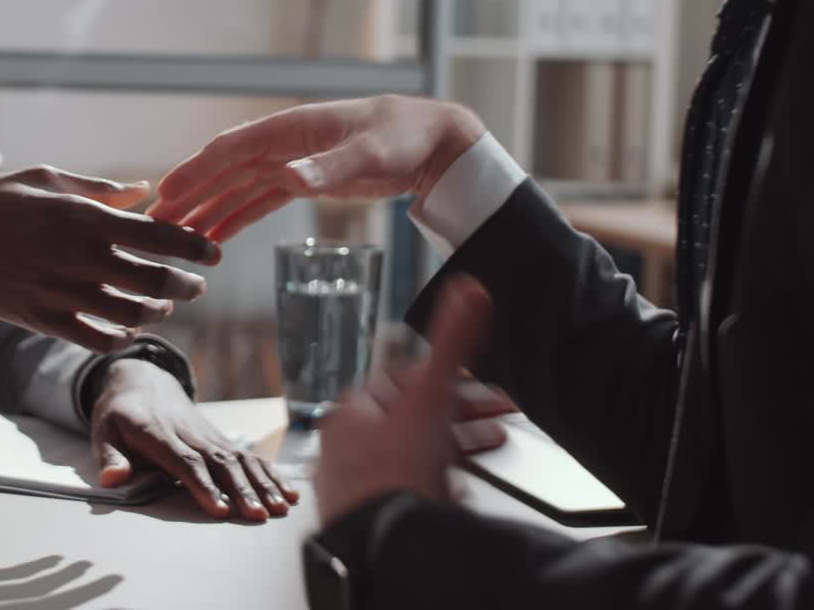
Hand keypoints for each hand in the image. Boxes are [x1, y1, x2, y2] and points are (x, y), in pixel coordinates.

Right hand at [0, 165, 220, 352]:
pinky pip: (98, 340)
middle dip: (186, 285)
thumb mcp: (45, 178)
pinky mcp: (44, 321)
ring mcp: (61, 294)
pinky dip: (122, 336)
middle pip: (154, 281)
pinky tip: (128, 326)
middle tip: (197, 285)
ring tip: (163, 303)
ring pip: (131, 315)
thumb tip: (143, 192)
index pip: (157, 236)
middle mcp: (78, 258)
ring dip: (157, 311)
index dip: (193, 247)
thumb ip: (99, 189)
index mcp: (82, 217)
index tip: (212, 253)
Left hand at [90, 359, 299, 520]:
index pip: (183, 460)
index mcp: (158, 432)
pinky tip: (288, 492)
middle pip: (219, 462)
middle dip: (241, 489)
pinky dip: (270, 473)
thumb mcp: (102, 431)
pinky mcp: (220, 439)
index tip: (219, 510)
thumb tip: (112, 479)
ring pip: (239, 459)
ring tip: (279, 508)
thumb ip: (108, 456)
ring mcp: (208, 435)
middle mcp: (189, 433)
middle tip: (258, 515)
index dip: (202, 485)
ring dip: (261, 484)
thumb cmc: (120, 414)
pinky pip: (248, 456)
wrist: (143, 382)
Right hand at [149, 95, 485, 240]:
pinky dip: (235, 217)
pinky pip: (259, 200)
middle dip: (191, 195)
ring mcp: (291, 161)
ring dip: (207, 210)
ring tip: (177, 237)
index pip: (231, 150)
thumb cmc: (403, 138)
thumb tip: (289, 177)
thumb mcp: (368, 154)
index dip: (197, 172)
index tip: (168, 194)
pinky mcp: (304, 179)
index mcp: (290, 128)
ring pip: (237, 187)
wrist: (434, 143)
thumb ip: (327, 168)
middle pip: (224, 170)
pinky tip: (215, 238)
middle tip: (158, 222)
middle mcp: (283, 143)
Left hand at [315, 275, 491, 523]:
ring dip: (448, 456)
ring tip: (480, 457)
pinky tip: (454, 497)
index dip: (443, 383)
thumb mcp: (431, 396)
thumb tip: (468, 290)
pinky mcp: (368, 523)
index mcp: (349, 415)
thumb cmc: (394, 472)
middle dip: (455, 422)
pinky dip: (435, 492)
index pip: (398, 385)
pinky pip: (405, 497)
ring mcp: (353, 489)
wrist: (385, 543)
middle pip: (406, 424)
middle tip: (492, 424)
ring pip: (406, 461)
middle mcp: (343, 451)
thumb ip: (452, 342)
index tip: (476, 390)